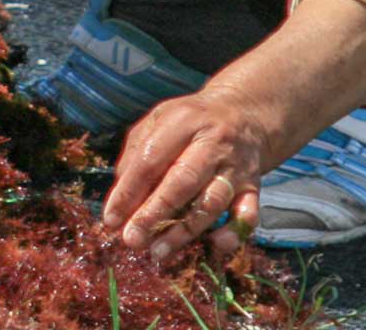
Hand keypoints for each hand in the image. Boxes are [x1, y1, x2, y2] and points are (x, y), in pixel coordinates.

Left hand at [101, 84, 265, 260]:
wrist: (243, 113)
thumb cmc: (189, 121)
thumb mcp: (159, 121)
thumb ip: (136, 153)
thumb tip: (120, 197)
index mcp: (182, 121)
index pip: (151, 158)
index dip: (128, 191)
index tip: (111, 219)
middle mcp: (211, 143)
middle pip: (182, 181)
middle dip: (154, 213)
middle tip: (132, 239)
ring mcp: (235, 166)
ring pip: (211, 202)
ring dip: (184, 231)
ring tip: (158, 252)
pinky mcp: (254, 187)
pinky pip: (248, 215)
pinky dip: (233, 233)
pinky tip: (215, 246)